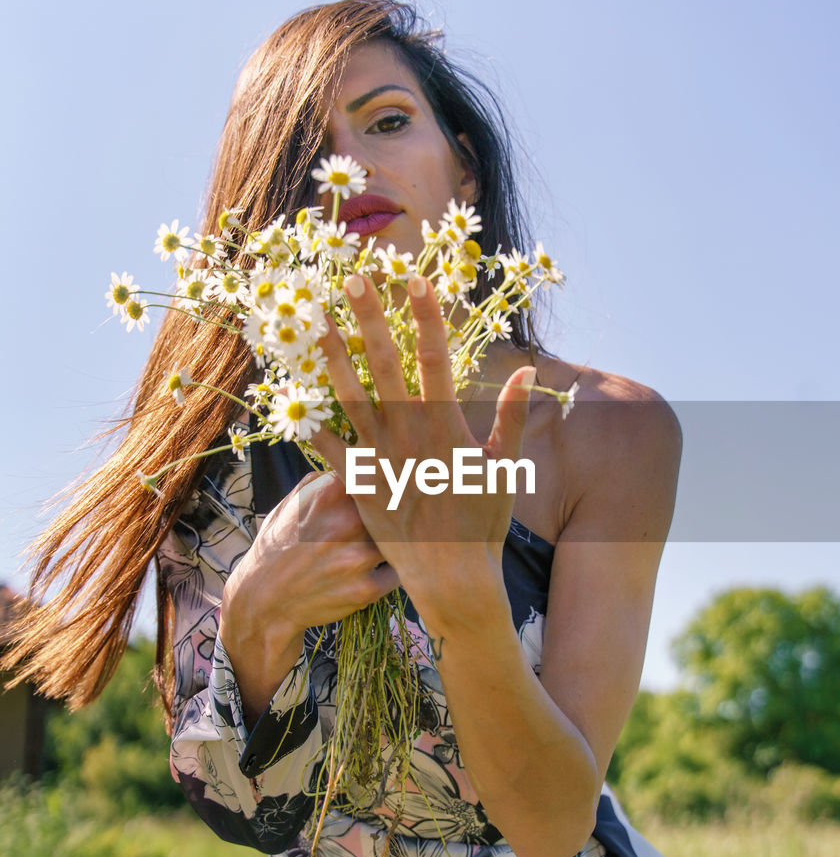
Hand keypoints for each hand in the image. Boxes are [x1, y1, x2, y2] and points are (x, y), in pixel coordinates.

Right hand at [220, 469, 398, 718]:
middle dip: (394, 514)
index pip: (378, 472)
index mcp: (330, 493)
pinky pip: (395, 573)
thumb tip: (356, 463)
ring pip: (397, 541)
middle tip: (390, 519)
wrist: (264, 598)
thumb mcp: (293, 502)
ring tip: (373, 548)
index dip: (386, 480)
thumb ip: (325, 480)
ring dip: (391, 545)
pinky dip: (386, 573)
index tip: (390, 484)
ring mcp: (357, 557)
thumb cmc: (281, 545)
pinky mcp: (365, 589)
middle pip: (395, 508)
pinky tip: (369, 572)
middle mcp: (346, 522)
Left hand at [310, 272, 535, 606]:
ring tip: (317, 321)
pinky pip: (328, 445)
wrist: (452, 577)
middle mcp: (409, 435)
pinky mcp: (358, 484)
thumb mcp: (504, 468)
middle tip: (354, 280)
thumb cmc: (482, 523)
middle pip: (386, 365)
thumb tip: (526, 374)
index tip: (414, 279)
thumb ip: (511, 418)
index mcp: (447, 426)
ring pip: (350, 397)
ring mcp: (380, 458)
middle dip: (370, 319)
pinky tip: (295, 389)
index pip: (435, 358)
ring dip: (334, 357)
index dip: (425, 316)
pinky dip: (310, 418)